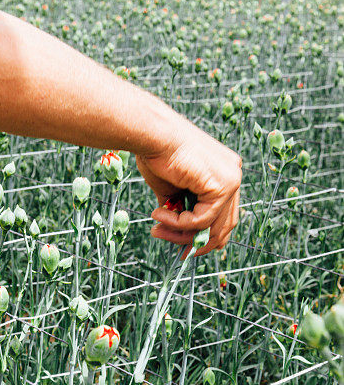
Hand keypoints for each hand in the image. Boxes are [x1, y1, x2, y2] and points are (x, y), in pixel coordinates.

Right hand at [137, 122, 241, 255]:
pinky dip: (179, 223)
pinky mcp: (223, 185)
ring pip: (212, 227)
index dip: (203, 238)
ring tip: (157, 228)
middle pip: (222, 227)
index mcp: (224, 175)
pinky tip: (160, 214)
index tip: (182, 249)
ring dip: (181, 234)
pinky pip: (202, 220)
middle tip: (170, 246)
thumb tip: (177, 234)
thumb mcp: (172, 191)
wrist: (152, 135)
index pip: (223, 217)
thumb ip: (181, 210)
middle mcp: (233, 176)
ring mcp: (231, 180)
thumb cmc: (157, 155)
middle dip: (194, 242)